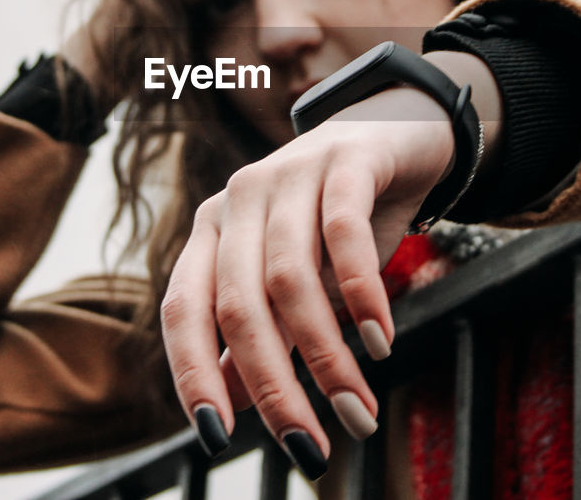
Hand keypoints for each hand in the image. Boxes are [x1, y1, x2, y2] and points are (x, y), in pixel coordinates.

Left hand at [160, 85, 457, 477]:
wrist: (397, 134)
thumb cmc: (336, 222)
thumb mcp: (295, 282)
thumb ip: (262, 336)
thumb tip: (229, 409)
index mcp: (212, 231)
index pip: (183, 310)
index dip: (193, 375)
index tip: (216, 439)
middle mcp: (238, 199)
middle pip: (238, 305)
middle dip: (273, 385)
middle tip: (310, 445)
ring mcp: (288, 172)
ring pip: (289, 279)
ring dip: (326, 355)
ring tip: (356, 407)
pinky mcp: (344, 158)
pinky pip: (343, 233)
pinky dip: (361, 293)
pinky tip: (381, 339)